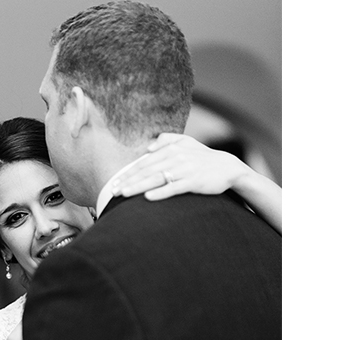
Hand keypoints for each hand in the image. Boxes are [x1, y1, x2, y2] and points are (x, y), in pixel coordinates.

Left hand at [111, 133, 248, 200]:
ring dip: (138, 187)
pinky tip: (148, 198)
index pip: (144, 162)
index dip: (128, 172)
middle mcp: (176, 158)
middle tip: (113, 191)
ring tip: (124, 194)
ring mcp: (185, 170)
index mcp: (171, 149)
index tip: (114, 182)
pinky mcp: (194, 182)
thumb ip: (167, 140)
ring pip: (157, 179)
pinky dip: (161, 192)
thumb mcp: (187, 143)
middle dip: (128, 181)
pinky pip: (174, 188)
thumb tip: (148, 147)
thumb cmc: (203, 158)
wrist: (228, 168)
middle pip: (146, 171)